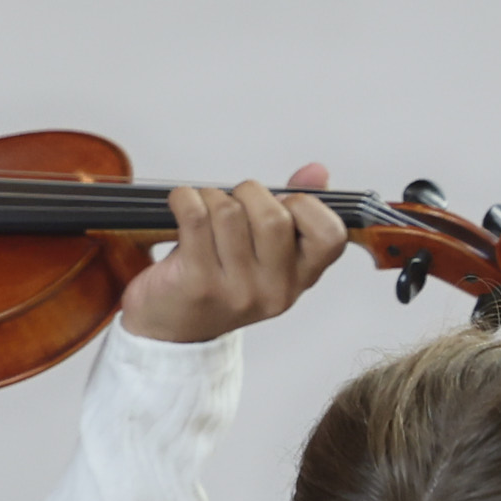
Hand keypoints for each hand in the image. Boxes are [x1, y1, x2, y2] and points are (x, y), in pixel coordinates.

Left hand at [115, 164, 345, 345]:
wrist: (170, 330)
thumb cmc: (220, 281)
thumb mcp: (266, 254)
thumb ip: (296, 211)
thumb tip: (316, 170)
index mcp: (301, 279)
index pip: (330, 235)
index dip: (306, 206)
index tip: (281, 203)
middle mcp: (274, 290)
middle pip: (273, 217)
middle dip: (249, 193)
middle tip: (233, 199)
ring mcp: (235, 291)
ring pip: (230, 213)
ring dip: (212, 196)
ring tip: (203, 206)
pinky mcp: (196, 285)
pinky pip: (195, 219)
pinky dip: (185, 199)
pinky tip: (181, 202)